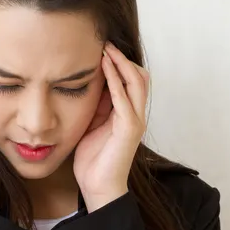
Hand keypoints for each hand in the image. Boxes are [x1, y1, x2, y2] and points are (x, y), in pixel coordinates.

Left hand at [73, 42, 148, 211]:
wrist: (98, 187)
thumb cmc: (93, 159)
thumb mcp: (92, 124)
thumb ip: (96, 105)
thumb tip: (90, 82)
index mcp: (127, 113)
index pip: (131, 79)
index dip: (119, 62)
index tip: (100, 46)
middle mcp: (135, 114)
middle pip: (139, 76)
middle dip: (123, 57)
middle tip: (104, 42)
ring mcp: (135, 121)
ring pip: (137, 82)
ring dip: (121, 63)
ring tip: (105, 49)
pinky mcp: (129, 129)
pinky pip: (124, 99)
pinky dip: (116, 81)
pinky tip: (104, 68)